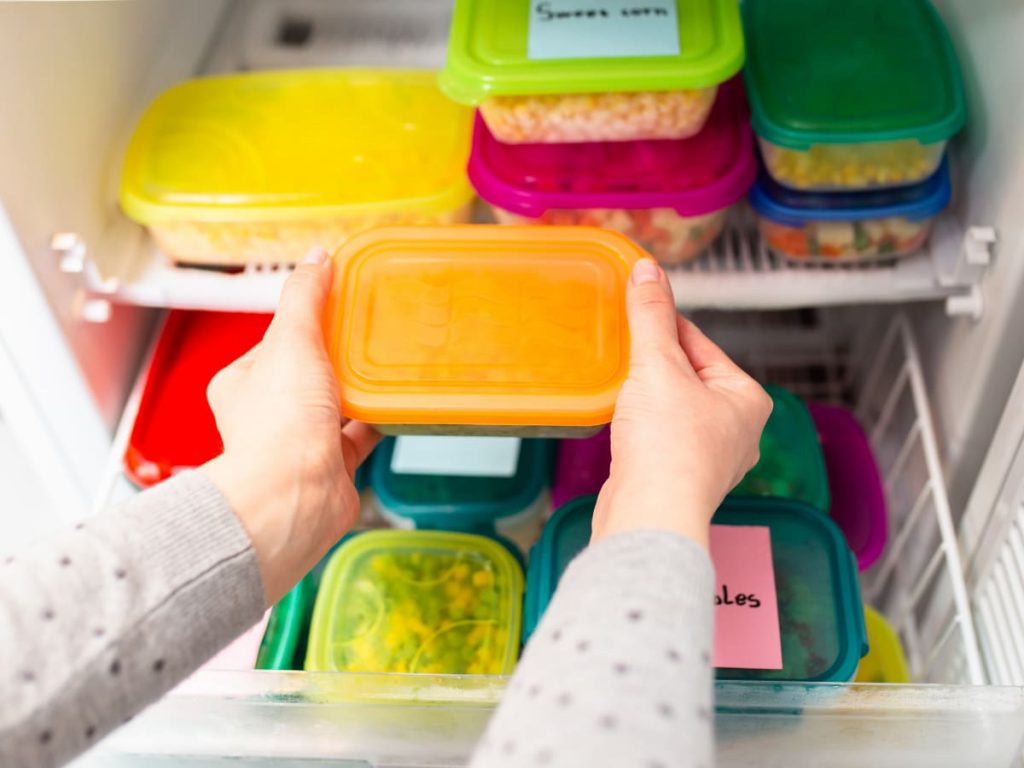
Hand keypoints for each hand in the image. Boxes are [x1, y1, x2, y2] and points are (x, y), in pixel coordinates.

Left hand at [200, 248, 380, 604]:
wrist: (295, 499)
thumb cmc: (279, 428)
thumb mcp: (292, 341)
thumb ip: (304, 298)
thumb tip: (316, 258)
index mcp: (242, 382)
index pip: (278, 339)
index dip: (308, 320)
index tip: (339, 303)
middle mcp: (267, 413)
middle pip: (310, 370)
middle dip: (339, 354)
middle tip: (370, 330)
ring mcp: (300, 441)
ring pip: (335, 403)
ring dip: (359, 387)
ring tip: (388, 362)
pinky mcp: (331, 464)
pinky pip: (359, 433)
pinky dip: (378, 418)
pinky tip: (396, 402)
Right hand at [592, 259, 771, 548]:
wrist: (650, 516)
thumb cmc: (668, 446)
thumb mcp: (657, 366)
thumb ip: (651, 316)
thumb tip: (647, 269)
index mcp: (747, 399)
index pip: (699, 342)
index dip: (661, 324)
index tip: (632, 309)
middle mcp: (738, 430)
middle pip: (686, 374)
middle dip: (651, 363)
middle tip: (619, 352)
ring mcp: (710, 459)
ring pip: (671, 407)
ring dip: (644, 396)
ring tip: (619, 390)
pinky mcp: (679, 479)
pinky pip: (659, 436)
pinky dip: (639, 426)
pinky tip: (622, 425)